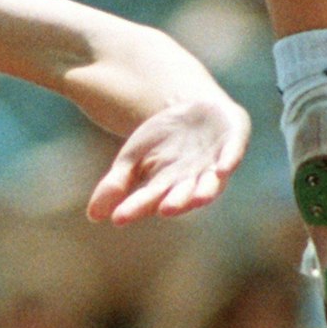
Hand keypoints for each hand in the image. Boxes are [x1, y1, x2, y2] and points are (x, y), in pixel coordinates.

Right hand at [86, 96, 249, 224]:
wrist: (193, 109)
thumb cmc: (162, 140)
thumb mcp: (132, 158)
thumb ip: (115, 185)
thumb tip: (92, 216)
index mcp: (166, 186)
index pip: (149, 199)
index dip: (136, 207)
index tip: (119, 218)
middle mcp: (192, 180)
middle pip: (182, 195)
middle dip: (176, 202)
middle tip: (164, 209)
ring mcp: (214, 163)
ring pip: (211, 182)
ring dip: (206, 190)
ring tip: (198, 198)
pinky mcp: (234, 141)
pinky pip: (233, 153)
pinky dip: (229, 160)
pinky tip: (223, 168)